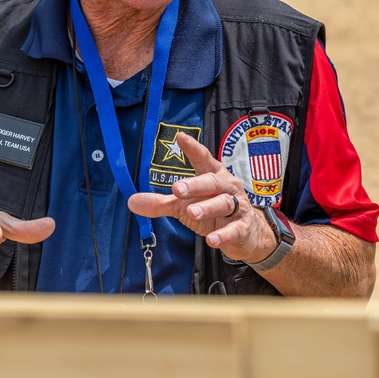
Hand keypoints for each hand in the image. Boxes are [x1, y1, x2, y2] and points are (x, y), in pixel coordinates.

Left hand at [128, 132, 277, 263]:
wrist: (247, 234)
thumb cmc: (214, 213)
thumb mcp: (184, 206)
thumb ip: (160, 203)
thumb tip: (131, 201)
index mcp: (213, 176)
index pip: (203, 159)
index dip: (193, 148)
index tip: (180, 137)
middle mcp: (228, 187)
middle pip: (212, 182)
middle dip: (195, 184)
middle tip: (176, 189)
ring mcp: (238, 207)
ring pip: (224, 203)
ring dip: (207, 207)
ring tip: (191, 213)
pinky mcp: (244, 227)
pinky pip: (235, 229)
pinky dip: (224, 235)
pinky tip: (212, 240)